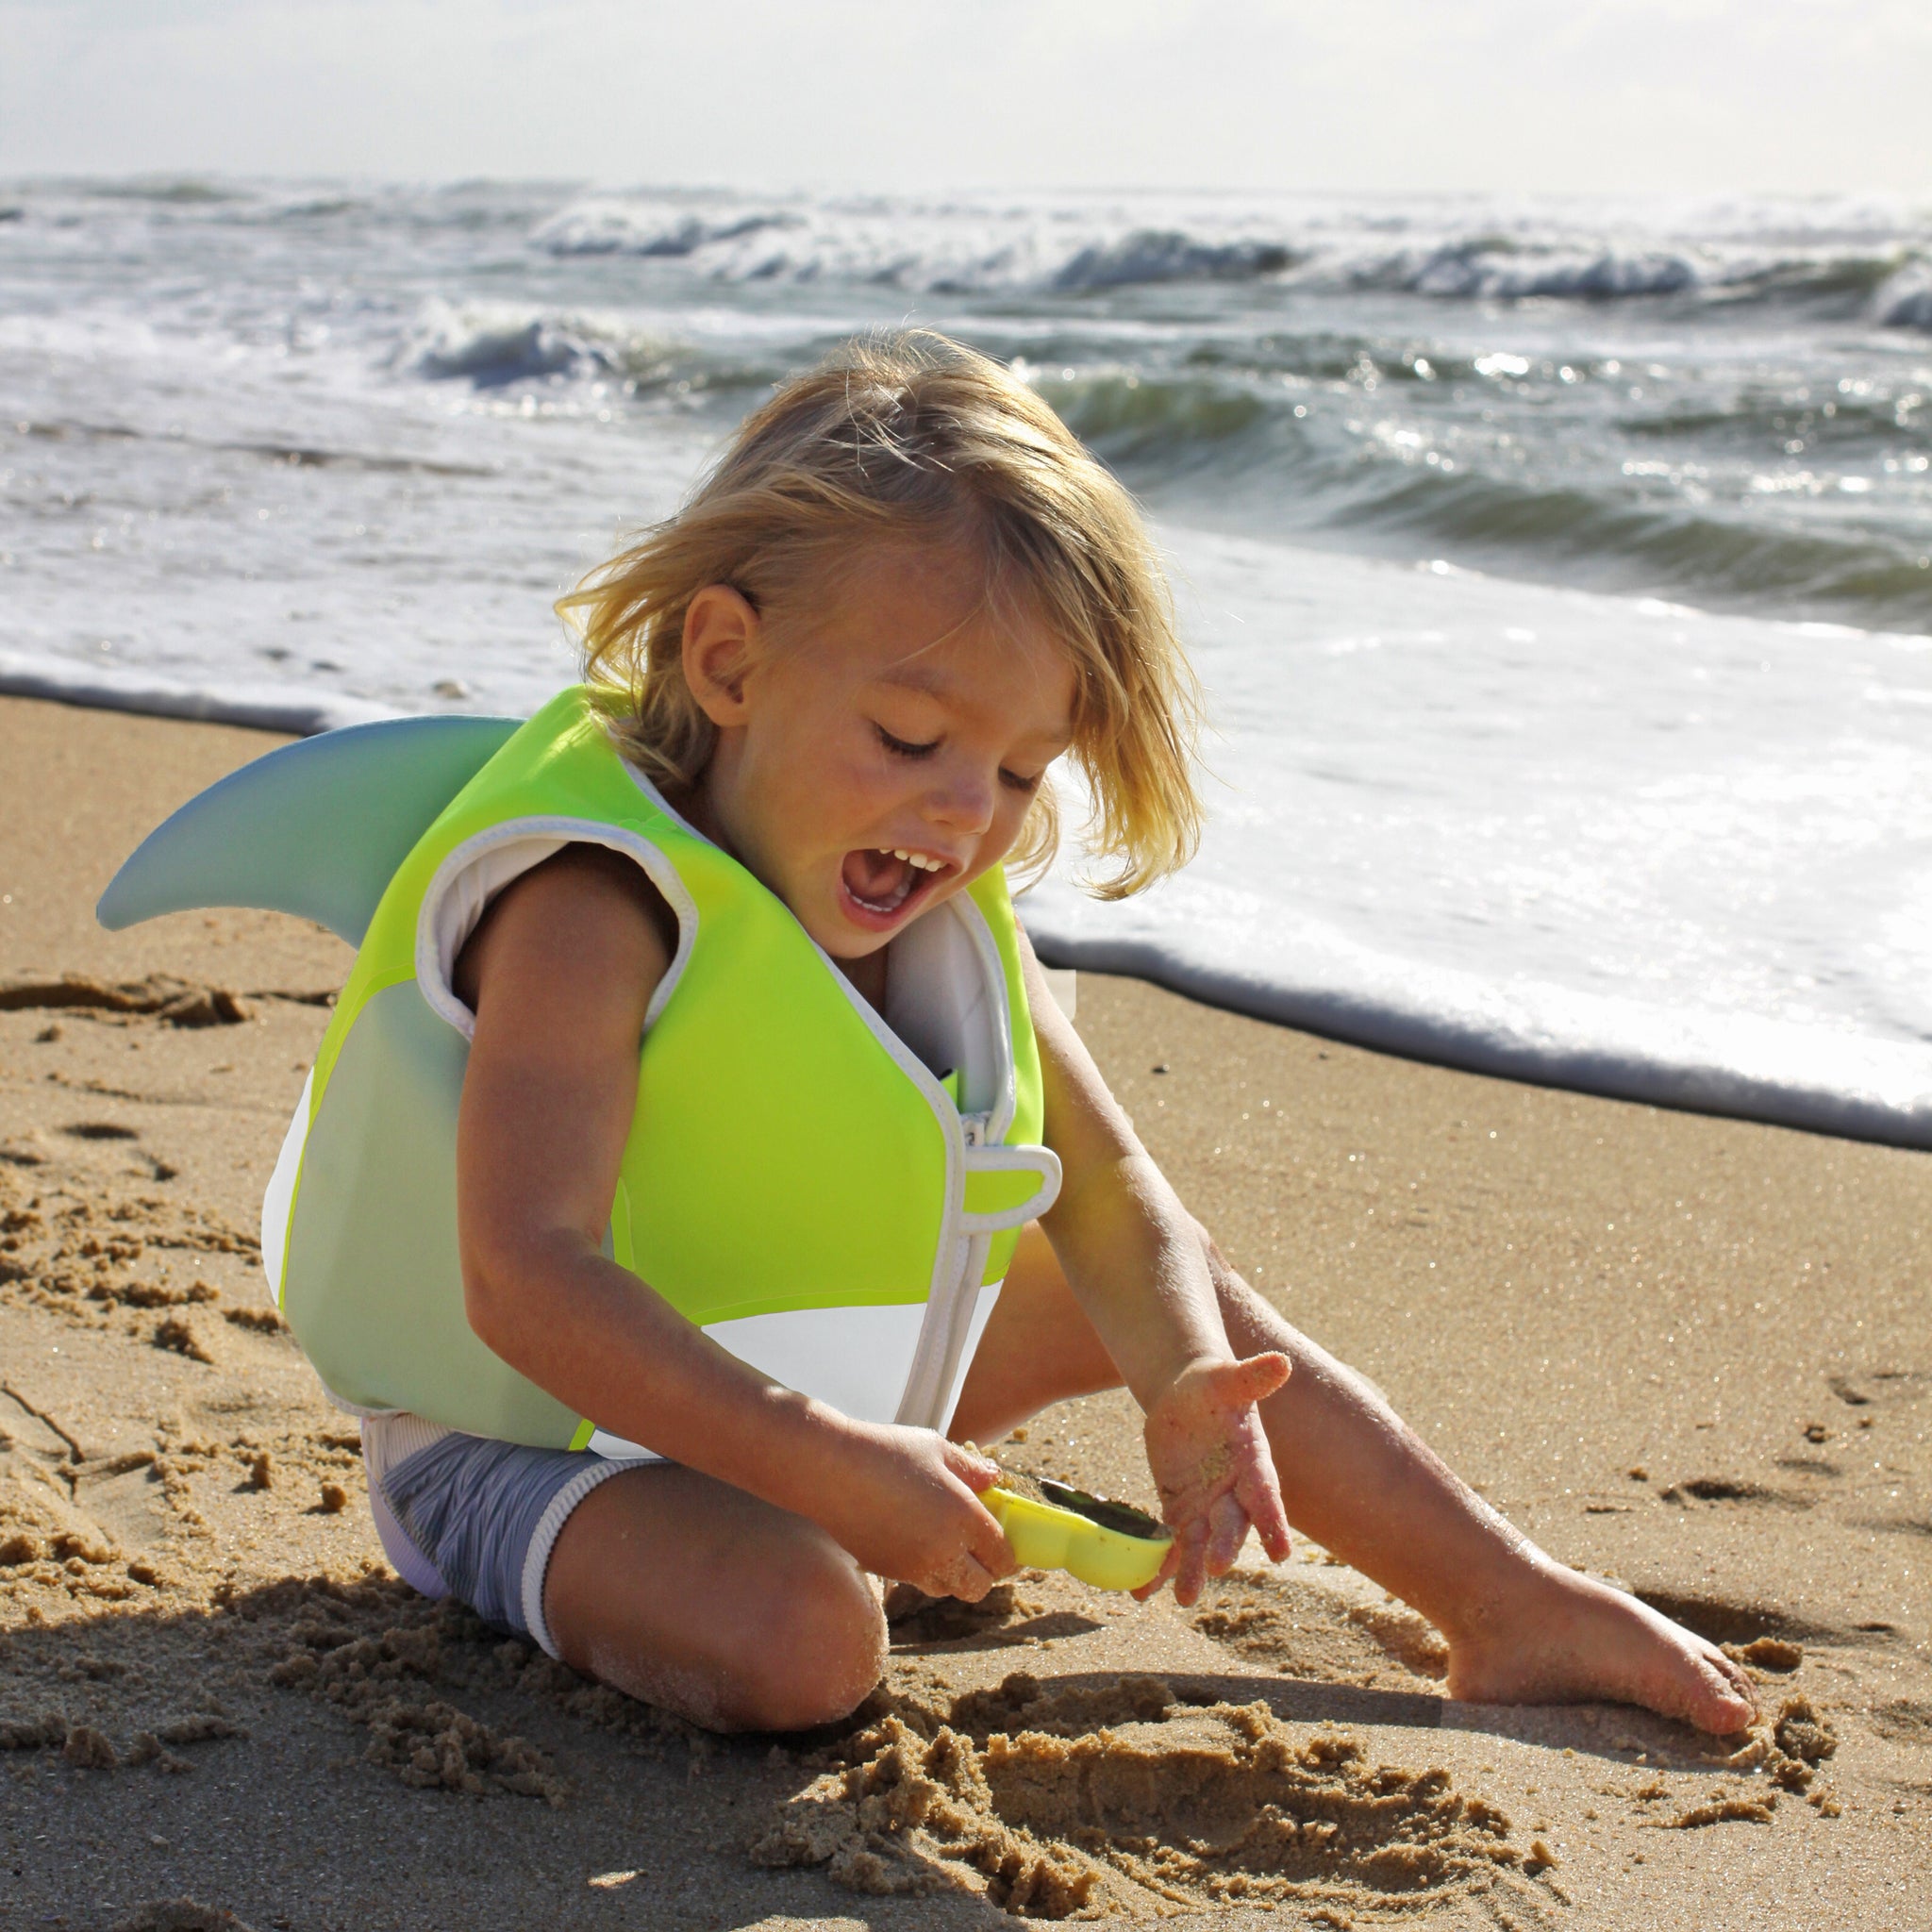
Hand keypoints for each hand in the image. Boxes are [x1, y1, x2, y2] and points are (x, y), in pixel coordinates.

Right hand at [811, 1420, 1015, 1601]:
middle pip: (980, 1586)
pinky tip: (915, 1538)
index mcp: (964, 1517)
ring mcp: (912, 1567)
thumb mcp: (937, 1449)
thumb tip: (995, 1479)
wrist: (830, 1470)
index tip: (1007, 1543)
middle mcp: (942, 1551)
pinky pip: (918, 1581)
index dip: (1009, 1553)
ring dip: (956, 1574)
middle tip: (981, 1548)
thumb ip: (972, 1468)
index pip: (1002, 1554)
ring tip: (947, 1542)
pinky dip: (926, 1570)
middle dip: (986, 1572)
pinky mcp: (887, 1570)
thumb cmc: (886, 1451)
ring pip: (948, 1589)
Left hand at [1139, 1352, 1292, 1605]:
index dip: (1274, 1524)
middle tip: (1217, 1565)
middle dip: (1225, 1545)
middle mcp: (1232, 1493)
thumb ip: (1251, 1377)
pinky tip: (1142, 1593)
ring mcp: (1206, 1506)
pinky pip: (1170, 1542)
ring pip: (1200, 1544)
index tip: (1282, 1553)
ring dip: (1192, 1570)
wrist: (1188, 1396)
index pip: (1267, 1498)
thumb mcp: (1225, 1379)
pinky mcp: (1179, 1510)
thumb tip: (1281, 1361)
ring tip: (1182, 1598)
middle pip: (1232, 1525)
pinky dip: (1158, 1567)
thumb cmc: (1213, 1385)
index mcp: (1253, 1464)